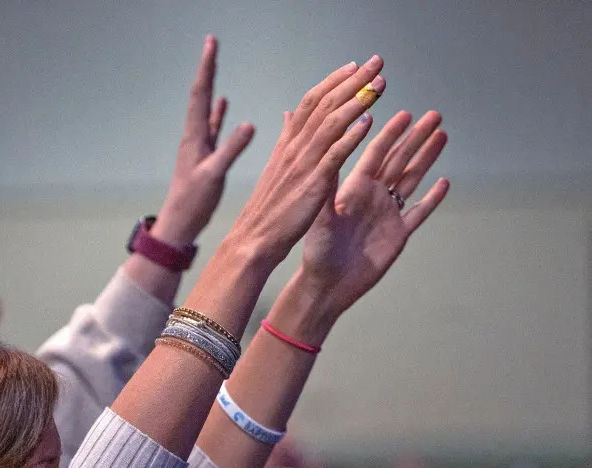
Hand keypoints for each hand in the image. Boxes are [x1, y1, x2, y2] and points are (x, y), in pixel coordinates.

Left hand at [151, 35, 254, 246]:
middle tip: (212, 44)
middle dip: (208, 68)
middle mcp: (194, 136)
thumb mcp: (214, 175)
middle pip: (201, 95)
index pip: (200, 94)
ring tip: (215, 65)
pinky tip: (222, 102)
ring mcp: (198, 145)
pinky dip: (217, 111)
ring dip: (211, 85)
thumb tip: (249, 124)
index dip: (207, 68)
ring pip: (206, 108)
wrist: (179, 224)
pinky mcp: (204, 156)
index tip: (211, 44)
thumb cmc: (192, 203)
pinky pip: (212, 126)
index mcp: (194, 137)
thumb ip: (231, 150)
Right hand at [225, 56, 386, 266]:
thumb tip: (290, 114)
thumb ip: (287, 138)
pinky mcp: (312, 185)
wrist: (253, 239)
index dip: (334, 81)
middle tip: (377, 62)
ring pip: (331, 124)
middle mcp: (294, 148)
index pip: (311, 102)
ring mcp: (303, 165)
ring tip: (380, 84)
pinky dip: (350, 137)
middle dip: (352, 81)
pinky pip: (334, 156)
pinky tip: (368, 123)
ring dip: (358, 101)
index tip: (355, 67)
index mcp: (287, 144)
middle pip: (325, 105)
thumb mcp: (276, 167)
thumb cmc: (268, 208)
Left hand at [298, 109, 449, 320]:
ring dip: (427, 158)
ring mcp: (387, 215)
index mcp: (354, 189)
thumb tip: (330, 151)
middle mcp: (372, 197)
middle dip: (416, 138)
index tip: (405, 113)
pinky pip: (419, 213)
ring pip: (412, 180)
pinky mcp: (398, 235)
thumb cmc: (317, 251)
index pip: (376, 154)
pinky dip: (432, 199)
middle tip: (434, 114)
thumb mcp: (321, 215)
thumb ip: (328, 185)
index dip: (390, 134)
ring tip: (442, 134)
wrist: (326, 285)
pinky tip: (444, 182)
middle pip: (399, 161)